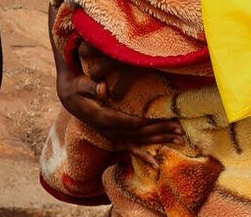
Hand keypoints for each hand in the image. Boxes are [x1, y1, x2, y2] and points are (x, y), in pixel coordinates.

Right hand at [57, 41, 182, 168]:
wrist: (69, 97)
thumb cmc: (76, 88)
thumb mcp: (79, 84)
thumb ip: (90, 86)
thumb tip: (101, 88)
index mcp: (105, 119)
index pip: (134, 123)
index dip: (153, 123)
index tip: (169, 120)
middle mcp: (110, 131)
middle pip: (141, 133)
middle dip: (162, 132)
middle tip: (181, 131)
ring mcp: (112, 136)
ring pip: (139, 141)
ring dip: (160, 140)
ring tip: (179, 140)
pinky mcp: (113, 138)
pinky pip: (130, 149)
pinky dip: (143, 157)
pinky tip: (156, 166)